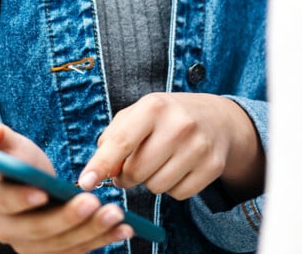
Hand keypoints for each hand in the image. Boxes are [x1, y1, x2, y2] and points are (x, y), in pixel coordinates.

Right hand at [0, 119, 133, 252]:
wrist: (30, 185)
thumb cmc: (18, 161)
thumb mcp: (7, 143)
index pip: (4, 202)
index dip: (22, 199)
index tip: (44, 193)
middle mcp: (6, 229)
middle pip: (37, 229)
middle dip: (68, 217)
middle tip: (94, 202)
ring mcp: (29, 246)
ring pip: (60, 244)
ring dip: (91, 231)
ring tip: (117, 214)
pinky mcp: (51, 253)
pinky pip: (76, 251)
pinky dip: (101, 240)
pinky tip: (123, 229)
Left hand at [78, 93, 263, 200]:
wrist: (216, 119)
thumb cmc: (165, 118)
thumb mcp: (137, 115)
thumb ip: (113, 140)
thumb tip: (102, 172)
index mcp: (154, 107)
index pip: (121, 142)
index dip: (100, 164)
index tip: (85, 182)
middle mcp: (179, 125)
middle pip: (137, 172)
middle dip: (128, 175)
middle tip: (133, 165)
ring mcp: (199, 146)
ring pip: (156, 187)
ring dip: (151, 181)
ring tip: (160, 161)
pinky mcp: (213, 166)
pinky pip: (178, 194)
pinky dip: (173, 187)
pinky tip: (178, 168)